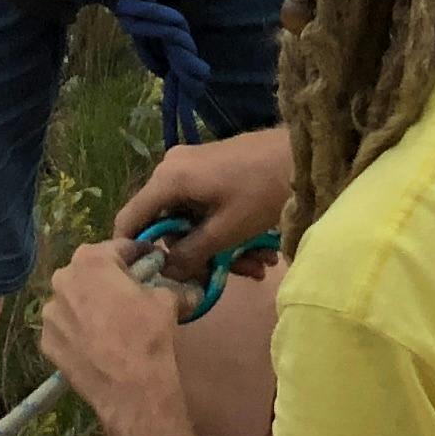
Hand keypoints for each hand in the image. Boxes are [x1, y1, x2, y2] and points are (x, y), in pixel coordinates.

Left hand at [39, 237, 188, 435]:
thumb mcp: (166, 300)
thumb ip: (168, 284)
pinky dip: (78, 332)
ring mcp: (50, 313)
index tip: (151, 264)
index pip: (119, 248)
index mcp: (90, 260)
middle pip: (90, 272)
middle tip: (131, 296)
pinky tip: (97, 345)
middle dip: (109, 280)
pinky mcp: (46, 342)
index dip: (138, 256)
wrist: (130, 391)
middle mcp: (62, 280)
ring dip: (90, 306)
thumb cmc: (148, 335)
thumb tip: (188, 286)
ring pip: (73, 300)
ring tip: (112, 324)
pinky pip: (65, 328)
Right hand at [111, 132, 290, 282]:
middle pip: (169, 225)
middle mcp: (173, 170)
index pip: (130, 219)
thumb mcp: (226, 231)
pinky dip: (229, 231)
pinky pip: (209, 208)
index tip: (150, 281)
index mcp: (168, 179)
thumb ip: (190, 254)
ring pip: (194, 221)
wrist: (303, 154)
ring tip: (260, 265)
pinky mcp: (213, 171)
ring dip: (222, 248)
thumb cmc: (262, 191)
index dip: (133, 252)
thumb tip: (165, 272)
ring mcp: (194, 169)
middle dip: (200, 256)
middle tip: (232, 275)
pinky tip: (261, 249)